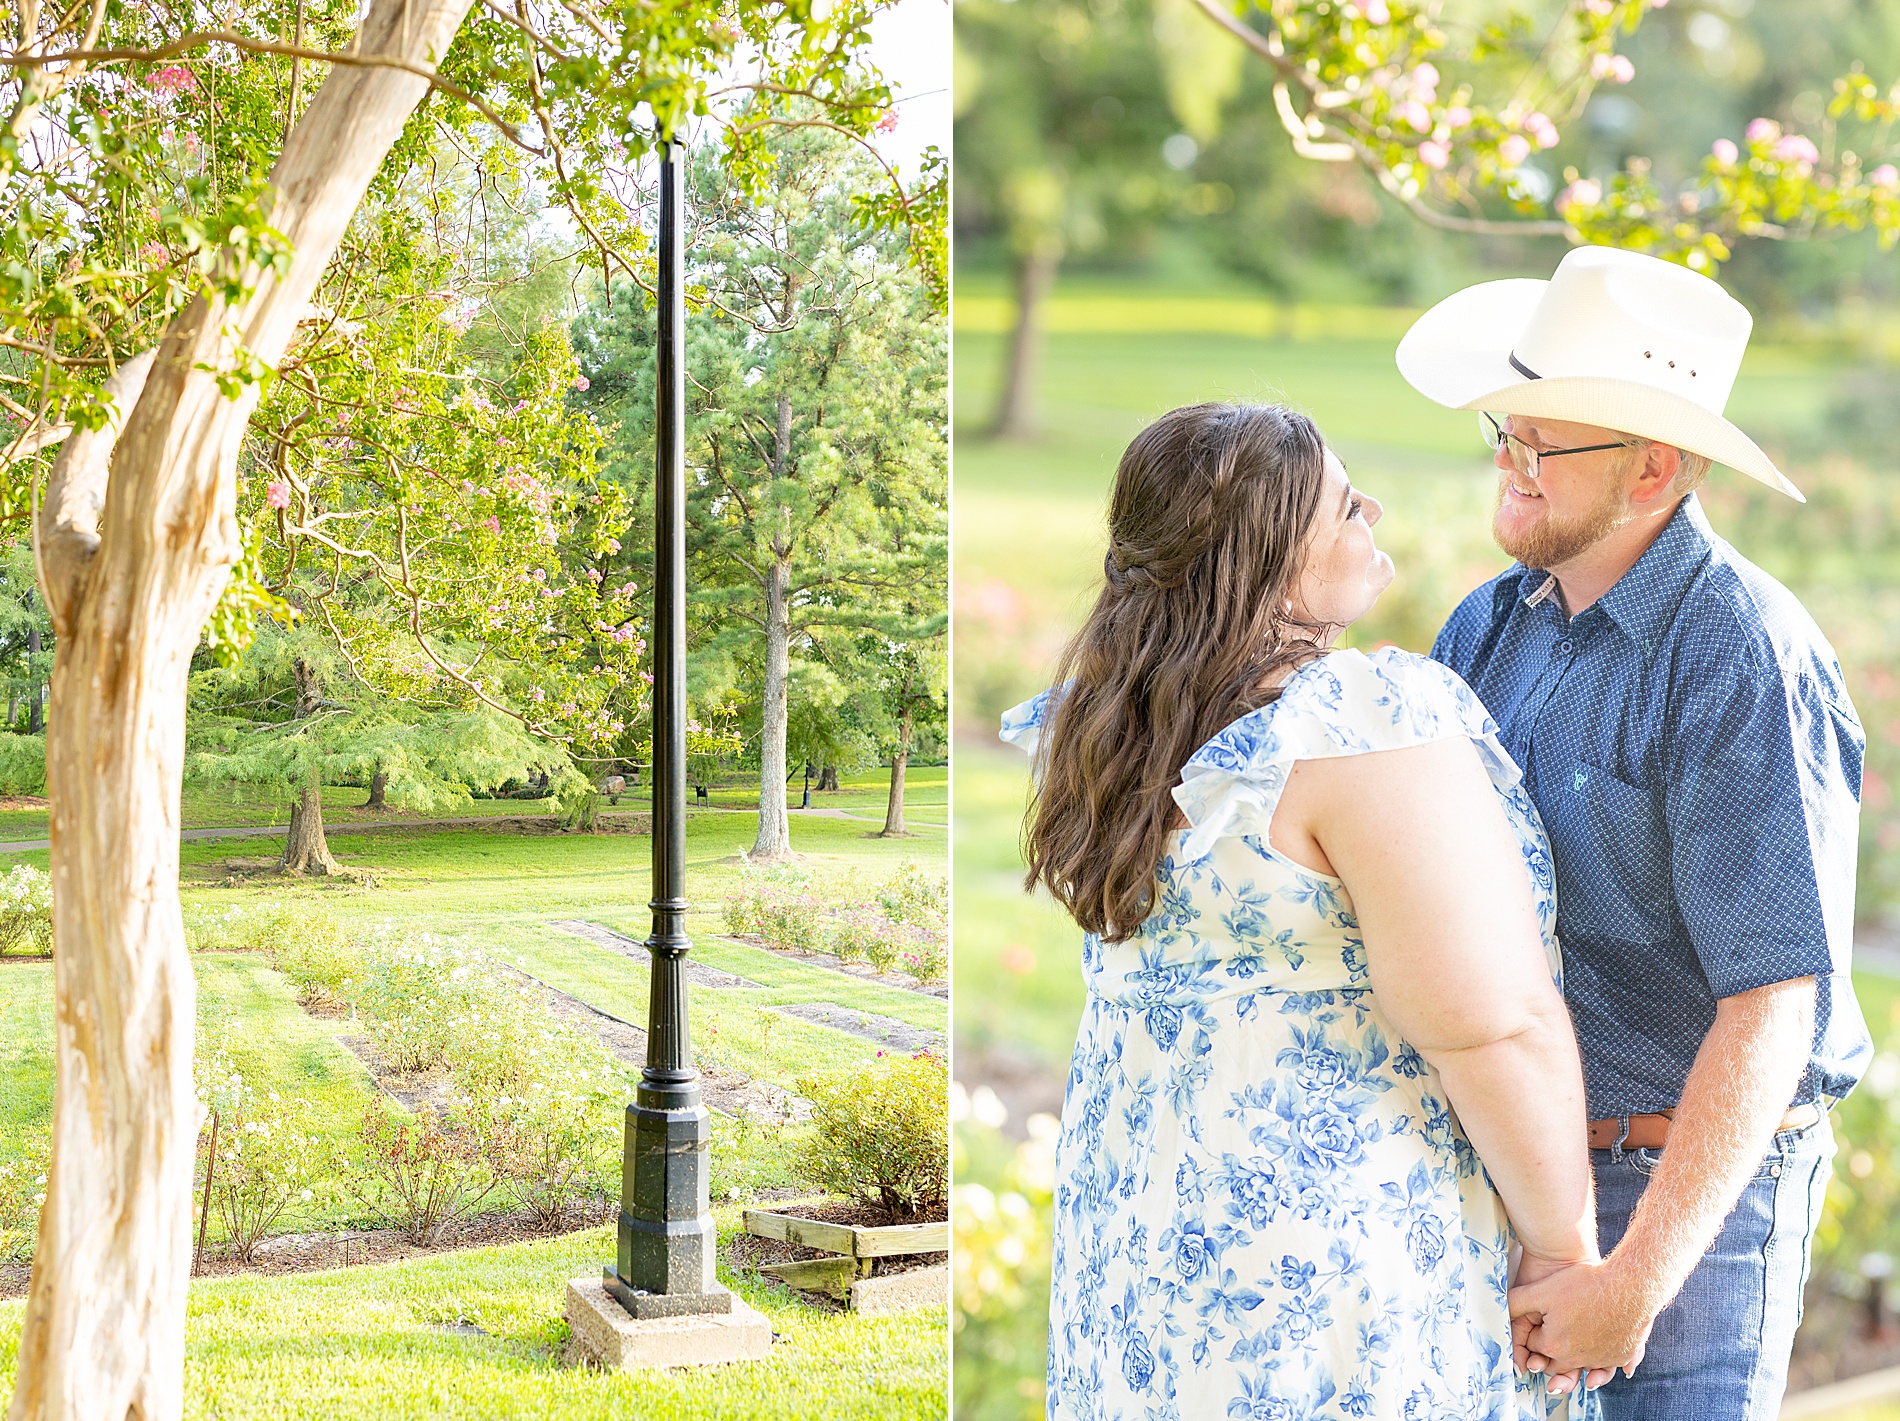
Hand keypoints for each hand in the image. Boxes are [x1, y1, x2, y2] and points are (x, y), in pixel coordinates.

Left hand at [1509, 1252, 1616, 1395]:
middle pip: (1555, 1364)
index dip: (1533, 1333)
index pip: (1534, 1347)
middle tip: (1541, 1355)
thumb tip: (1500, 1310)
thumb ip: (1515, 1302)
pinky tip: (1597, 1368)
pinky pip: (1607, 1367)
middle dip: (1547, 1358)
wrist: (1628, 1285)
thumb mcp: (1540, 1290)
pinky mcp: (1621, 1356)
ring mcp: (1600, 1360)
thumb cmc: (1583, 1284)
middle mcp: (1575, 1358)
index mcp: (1552, 1345)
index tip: (1536, 1323)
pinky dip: (1601, 1369)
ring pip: (1580, 1369)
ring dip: (1572, 1369)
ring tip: (1564, 1371)